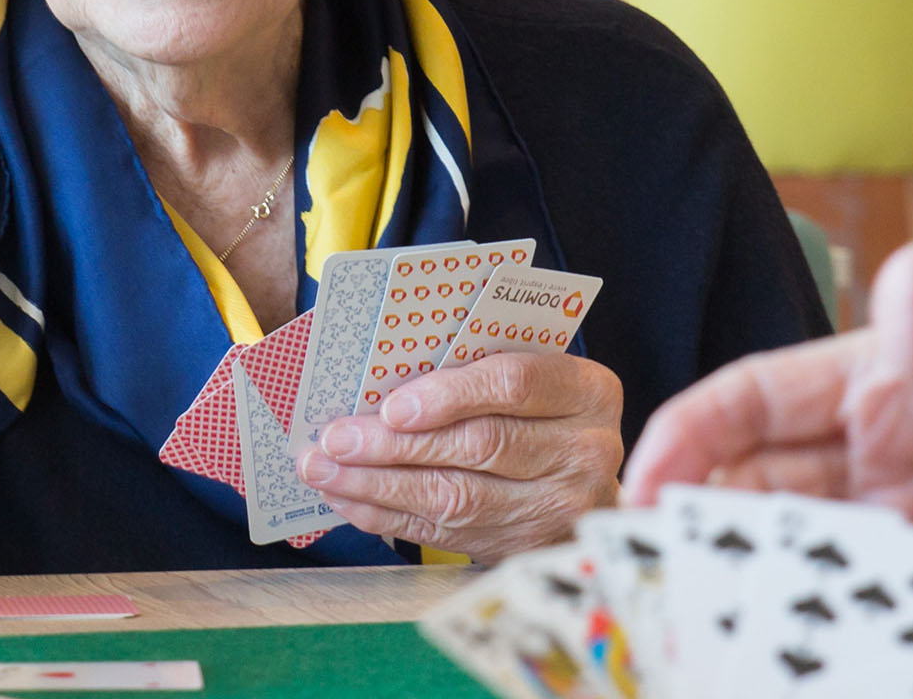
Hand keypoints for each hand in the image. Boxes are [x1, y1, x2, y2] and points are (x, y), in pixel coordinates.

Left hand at [296, 351, 624, 559]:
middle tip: (336, 438)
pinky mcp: (524, 546)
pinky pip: (444, 533)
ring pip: (458, 497)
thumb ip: (477, 365)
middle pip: (480, 446)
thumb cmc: (540, 410)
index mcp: (588, 392)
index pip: (515, 384)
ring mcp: (558, 507)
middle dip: (396, 445)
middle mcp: (584, 453)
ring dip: (379, 484)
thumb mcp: (531, 371)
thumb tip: (382, 374)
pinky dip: (388, 516)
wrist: (583, 481)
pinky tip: (348, 499)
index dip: (450, 394)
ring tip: (324, 470)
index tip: (392, 407)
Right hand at [621, 245, 912, 622]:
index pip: (777, 396)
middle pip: (770, 474)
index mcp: (907, 375)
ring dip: (749, 554)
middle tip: (648, 538)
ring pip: (805, 538)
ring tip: (698, 577)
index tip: (649, 469)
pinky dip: (822, 606)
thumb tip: (902, 276)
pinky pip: (874, 599)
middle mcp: (901, 449)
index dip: (704, 428)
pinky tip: (782, 615)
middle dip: (701, 500)